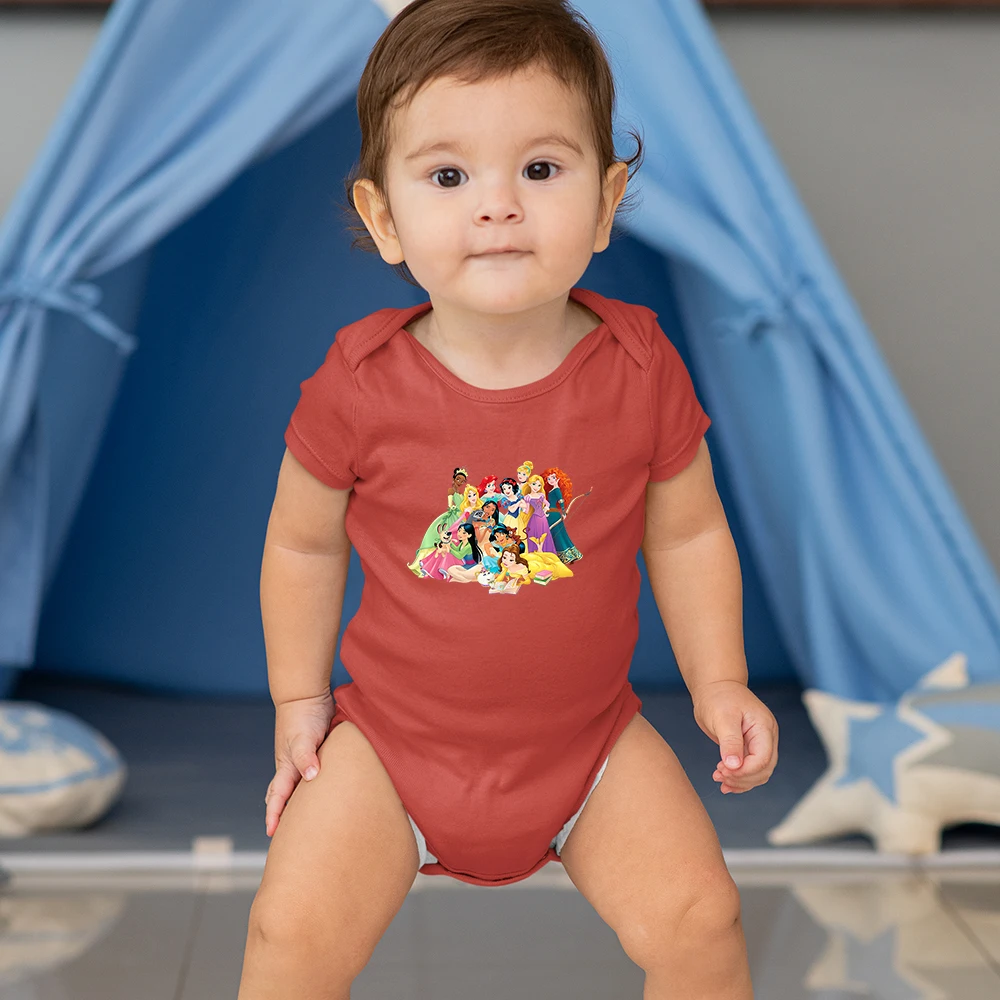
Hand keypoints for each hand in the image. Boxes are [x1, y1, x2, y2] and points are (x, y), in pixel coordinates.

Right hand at [264, 690, 334, 836]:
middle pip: (284, 795)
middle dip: (282, 814)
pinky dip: (314, 786)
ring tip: (305, 820)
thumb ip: (306, 755)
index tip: (271, 833)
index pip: (278, 797)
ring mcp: (303, 759)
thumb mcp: (304, 736)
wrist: (306, 694)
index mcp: (286, 767)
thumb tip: (311, 776)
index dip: (274, 815)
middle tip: (286, 836)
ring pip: (298, 787)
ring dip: (297, 802)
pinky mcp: (315, 752)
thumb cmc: (303, 715)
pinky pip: (312, 774)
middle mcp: (293, 766)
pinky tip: (323, 791)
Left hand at [692, 679, 777, 793]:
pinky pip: (750, 769)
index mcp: (764, 727)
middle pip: (763, 769)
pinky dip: (739, 778)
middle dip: (742, 778)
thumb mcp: (722, 717)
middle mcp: (766, 737)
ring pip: (758, 773)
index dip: (744, 771)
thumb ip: (730, 741)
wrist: (715, 687)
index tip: (723, 771)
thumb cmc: (718, 697)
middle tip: (719, 776)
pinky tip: (725, 783)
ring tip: (718, 779)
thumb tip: (734, 766)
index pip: (762, 759)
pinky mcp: (750, 748)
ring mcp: (760, 743)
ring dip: (740, 781)